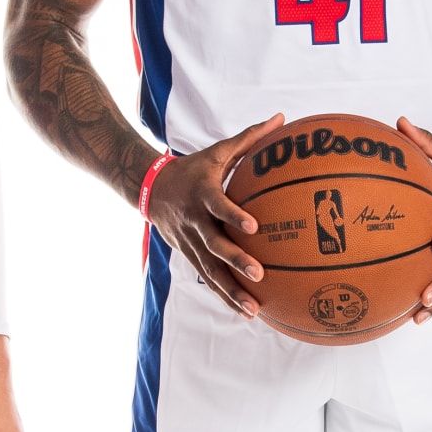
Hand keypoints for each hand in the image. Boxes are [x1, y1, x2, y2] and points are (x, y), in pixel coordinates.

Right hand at [147, 113, 283, 317]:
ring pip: (210, 270)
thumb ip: (249, 138)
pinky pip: (208, 279)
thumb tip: (282, 119)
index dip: (233, 215)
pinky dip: (224, 296)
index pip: (218, 205)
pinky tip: (245, 312)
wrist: (149, 188)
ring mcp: (190, 242)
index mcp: (202, 194)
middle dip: (235, 262)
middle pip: (214, 245)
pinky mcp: (189, 256)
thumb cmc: (192, 168)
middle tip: (259, 274)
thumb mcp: (217, 151)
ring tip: (253, 309)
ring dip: (230, 291)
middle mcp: (194, 221)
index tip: (254, 227)